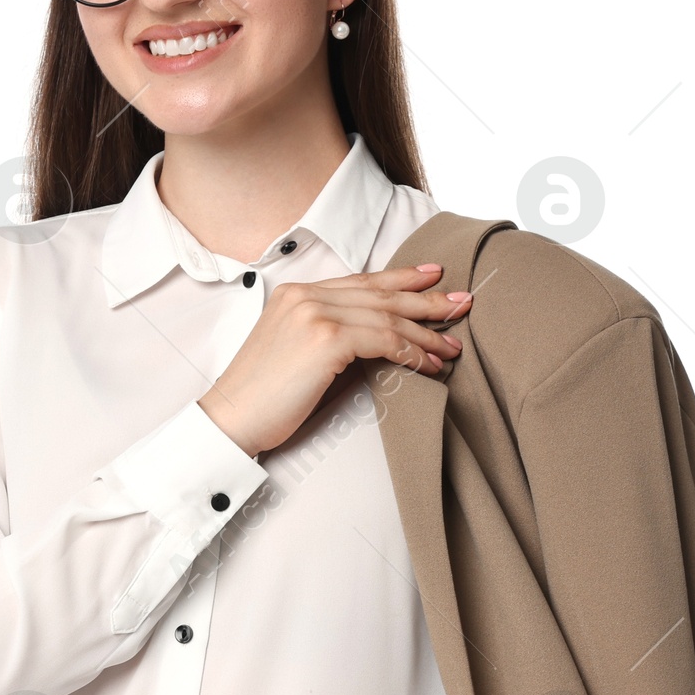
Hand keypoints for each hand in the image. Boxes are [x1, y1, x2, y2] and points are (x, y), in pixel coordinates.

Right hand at [198, 264, 471, 457]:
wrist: (231, 418)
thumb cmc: (262, 397)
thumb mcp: (293, 350)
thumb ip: (326, 332)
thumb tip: (375, 338)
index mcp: (296, 293)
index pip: (360, 281)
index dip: (400, 278)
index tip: (431, 276)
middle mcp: (306, 295)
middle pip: (380, 294)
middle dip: (426, 299)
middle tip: (462, 301)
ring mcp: (316, 313)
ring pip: (388, 317)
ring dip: (426, 333)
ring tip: (452, 345)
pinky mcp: (327, 339)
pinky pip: (385, 340)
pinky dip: (412, 353)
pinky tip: (430, 365)